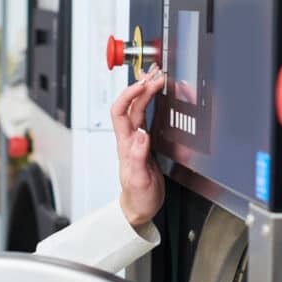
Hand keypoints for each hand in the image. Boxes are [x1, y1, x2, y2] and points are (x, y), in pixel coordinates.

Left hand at [111, 64, 165, 227]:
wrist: (139, 207)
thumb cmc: (137, 197)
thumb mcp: (138, 179)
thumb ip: (138, 157)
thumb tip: (142, 134)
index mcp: (125, 145)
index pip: (120, 111)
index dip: (130, 94)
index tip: (144, 85)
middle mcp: (130, 138)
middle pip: (131, 105)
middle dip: (142, 85)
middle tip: (158, 74)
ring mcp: (138, 139)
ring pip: (139, 108)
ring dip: (147, 90)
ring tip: (157, 77)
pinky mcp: (147, 142)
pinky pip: (148, 116)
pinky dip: (154, 102)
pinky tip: (160, 96)